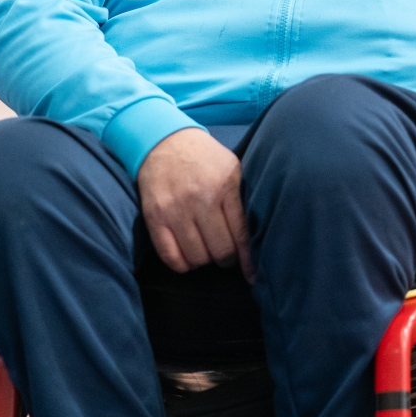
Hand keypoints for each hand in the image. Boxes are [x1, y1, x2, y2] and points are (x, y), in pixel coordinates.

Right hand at [136, 128, 252, 280]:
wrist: (165, 142)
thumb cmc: (206, 160)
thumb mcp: (233, 170)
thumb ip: (243, 201)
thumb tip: (260, 238)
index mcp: (226, 186)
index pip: (241, 234)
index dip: (248, 259)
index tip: (252, 274)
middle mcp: (201, 198)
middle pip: (220, 251)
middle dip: (226, 258)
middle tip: (226, 253)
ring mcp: (176, 209)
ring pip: (196, 257)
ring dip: (204, 260)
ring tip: (207, 249)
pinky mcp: (155, 217)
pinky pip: (170, 257)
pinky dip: (182, 264)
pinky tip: (189, 256)